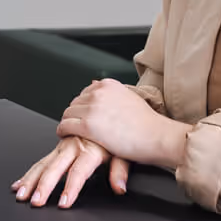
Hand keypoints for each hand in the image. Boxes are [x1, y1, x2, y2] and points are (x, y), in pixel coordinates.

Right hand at [12, 135, 129, 208]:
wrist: (111, 112)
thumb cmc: (119, 135)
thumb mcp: (124, 152)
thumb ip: (119, 170)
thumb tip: (119, 188)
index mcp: (90, 149)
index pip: (78, 172)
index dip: (71, 188)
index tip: (63, 203)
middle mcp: (73, 146)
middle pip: (55, 168)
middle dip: (43, 185)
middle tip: (36, 201)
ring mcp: (63, 146)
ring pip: (43, 164)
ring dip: (30, 180)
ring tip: (21, 194)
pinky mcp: (59, 147)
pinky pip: (41, 161)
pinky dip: (29, 173)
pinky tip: (20, 184)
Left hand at [56, 78, 191, 168]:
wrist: (157, 137)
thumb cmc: (148, 123)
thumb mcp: (129, 97)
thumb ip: (110, 92)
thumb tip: (93, 83)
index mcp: (108, 85)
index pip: (85, 93)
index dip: (84, 107)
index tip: (86, 116)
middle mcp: (98, 93)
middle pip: (75, 103)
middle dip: (76, 115)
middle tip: (79, 126)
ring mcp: (92, 109)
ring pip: (67, 114)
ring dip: (68, 123)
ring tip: (73, 132)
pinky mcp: (88, 126)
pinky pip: (65, 126)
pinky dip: (63, 131)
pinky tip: (65, 136)